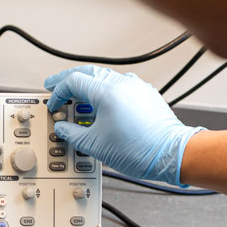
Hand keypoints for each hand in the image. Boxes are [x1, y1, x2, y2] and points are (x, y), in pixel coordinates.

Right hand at [45, 66, 202, 185]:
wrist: (171, 154)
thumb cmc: (141, 150)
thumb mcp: (95, 145)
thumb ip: (72, 134)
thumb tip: (63, 129)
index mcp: (107, 92)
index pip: (73, 81)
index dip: (58, 92)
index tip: (54, 105)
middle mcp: (122, 84)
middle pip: (87, 72)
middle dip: (68, 80)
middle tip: (55, 85)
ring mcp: (136, 87)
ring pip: (105, 77)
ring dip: (88, 86)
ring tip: (78, 100)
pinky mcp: (146, 94)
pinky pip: (120, 85)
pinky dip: (106, 91)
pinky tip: (103, 105)